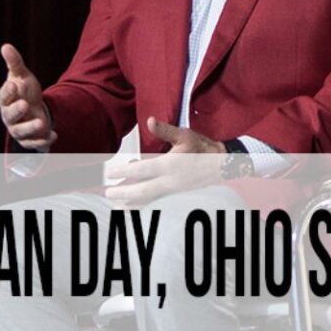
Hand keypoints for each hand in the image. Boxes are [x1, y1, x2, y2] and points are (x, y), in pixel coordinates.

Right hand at [0, 43, 54, 150]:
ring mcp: (19, 129)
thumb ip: (14, 62)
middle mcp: (9, 116)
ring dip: (31, 128)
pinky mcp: (29, 139)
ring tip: (41, 123)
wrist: (32, 108)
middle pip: (10, 115)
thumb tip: (6, 46)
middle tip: (25, 104)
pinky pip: (34, 143)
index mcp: (6, 100)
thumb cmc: (23, 90)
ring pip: (22, 131)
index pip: (4, 96)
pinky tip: (54, 135)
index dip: (8, 92)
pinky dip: (43, 141)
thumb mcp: (21, 75)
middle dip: (17, 110)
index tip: (15, 85)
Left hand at [105, 117, 227, 205]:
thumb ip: (164, 130)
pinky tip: (135, 209)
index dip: (123, 172)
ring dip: (132, 204)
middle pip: (142, 191)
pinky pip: (157, 205)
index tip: (110, 173)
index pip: (142, 170)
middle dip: (124, 193)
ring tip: (117, 206)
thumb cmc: (202, 148)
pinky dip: (144, 208)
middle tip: (109, 193)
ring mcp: (174, 192)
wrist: (222, 165)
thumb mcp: (184, 135)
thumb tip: (149, 121)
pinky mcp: (177, 198)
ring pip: (149, 201)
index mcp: (170, 164)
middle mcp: (171, 181)